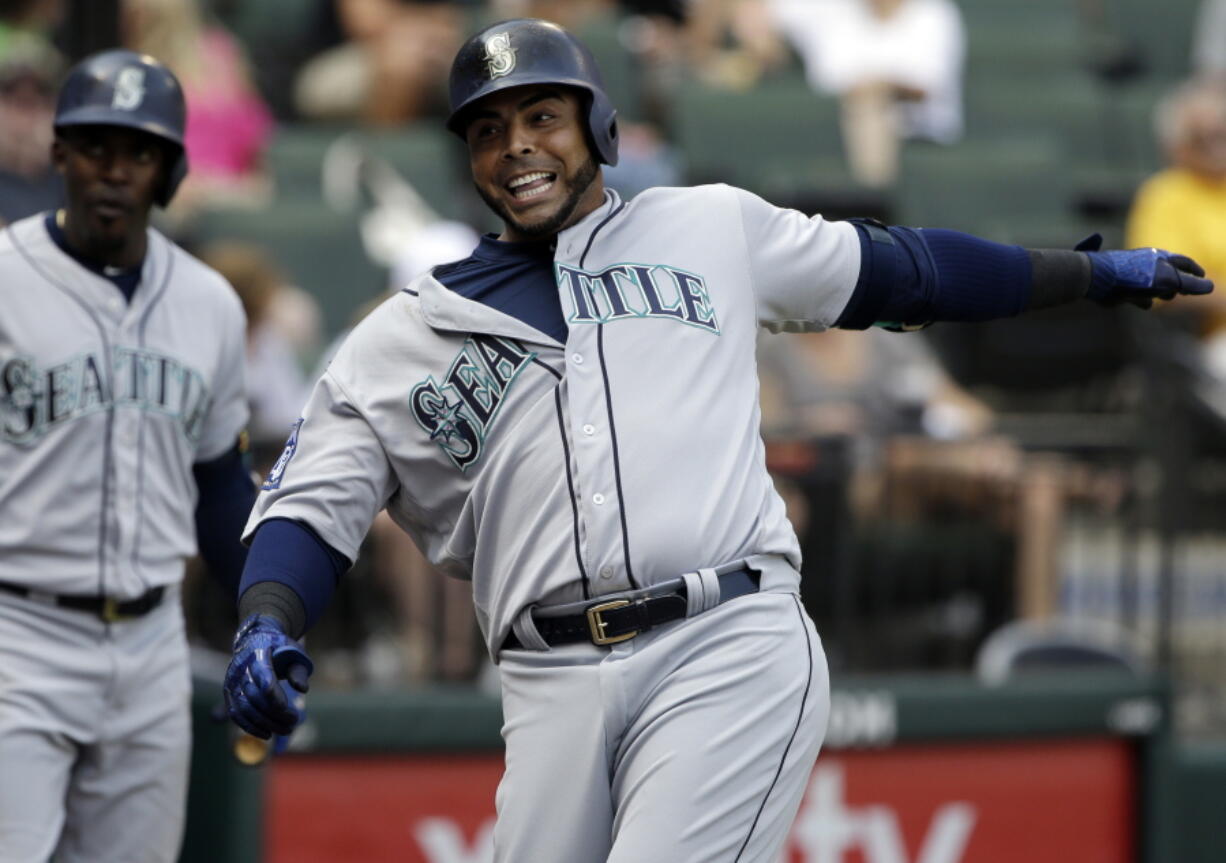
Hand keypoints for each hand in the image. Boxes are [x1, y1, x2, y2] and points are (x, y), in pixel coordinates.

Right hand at [223, 614, 313, 738]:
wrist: (256, 640)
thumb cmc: (279, 647)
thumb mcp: (294, 652)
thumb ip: (298, 670)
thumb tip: (302, 689)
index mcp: (257, 651)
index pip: (263, 674)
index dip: (273, 693)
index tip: (286, 708)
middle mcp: (240, 667)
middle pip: (255, 695)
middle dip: (274, 713)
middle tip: (294, 721)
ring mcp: (232, 680)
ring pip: (245, 707)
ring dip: (265, 723)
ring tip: (286, 729)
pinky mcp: (229, 693)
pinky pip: (236, 713)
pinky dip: (250, 726)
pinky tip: (267, 734)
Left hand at [1079, 235, 1213, 308]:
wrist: (1099, 280)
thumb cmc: (1136, 276)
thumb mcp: (1167, 279)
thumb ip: (1189, 284)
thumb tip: (1211, 287)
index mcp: (1160, 258)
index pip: (1183, 263)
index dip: (1195, 270)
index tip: (1203, 276)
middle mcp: (1148, 266)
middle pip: (1170, 275)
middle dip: (1178, 283)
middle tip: (1185, 291)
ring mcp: (1135, 278)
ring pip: (1154, 287)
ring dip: (1161, 293)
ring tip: (1165, 296)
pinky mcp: (1123, 291)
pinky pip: (1137, 298)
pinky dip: (1143, 301)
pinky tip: (1146, 305)